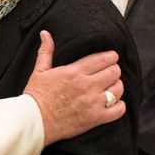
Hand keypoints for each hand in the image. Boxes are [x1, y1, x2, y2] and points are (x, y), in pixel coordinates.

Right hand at [24, 30, 124, 144]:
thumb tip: (45, 33)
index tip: (112, 57)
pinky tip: (113, 103)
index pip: (102, 59)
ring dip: (116, 86)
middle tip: (110, 71)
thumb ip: (46, 51)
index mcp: (74, 72)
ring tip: (110, 86)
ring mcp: (92, 103)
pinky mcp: (95, 118)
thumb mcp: (39, 70)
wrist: (35, 121)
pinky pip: (118, 110)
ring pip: (118, 89)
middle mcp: (86, 86)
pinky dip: (119, 106)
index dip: (111, 56)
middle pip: (114, 72)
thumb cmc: (36, 96)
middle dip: (114, 69)